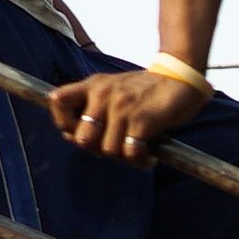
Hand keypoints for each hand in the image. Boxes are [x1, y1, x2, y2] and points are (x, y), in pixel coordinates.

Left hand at [50, 68, 208, 162]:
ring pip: (108, 150)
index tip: (81, 131)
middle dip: (98, 150)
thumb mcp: (113, 89)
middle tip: (115, 147)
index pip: (57, 101)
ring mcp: (122, 107)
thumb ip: (92, 109)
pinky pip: (130, 153)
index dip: (64, 123)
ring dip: (124, 158)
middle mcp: (103, 94)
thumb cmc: (145, 90)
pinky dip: (140, 161)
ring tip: (137, 151)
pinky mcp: (142, 120)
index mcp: (94, 85)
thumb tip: (71, 137)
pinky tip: (148, 157)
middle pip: (82, 138)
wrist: (181, 77)